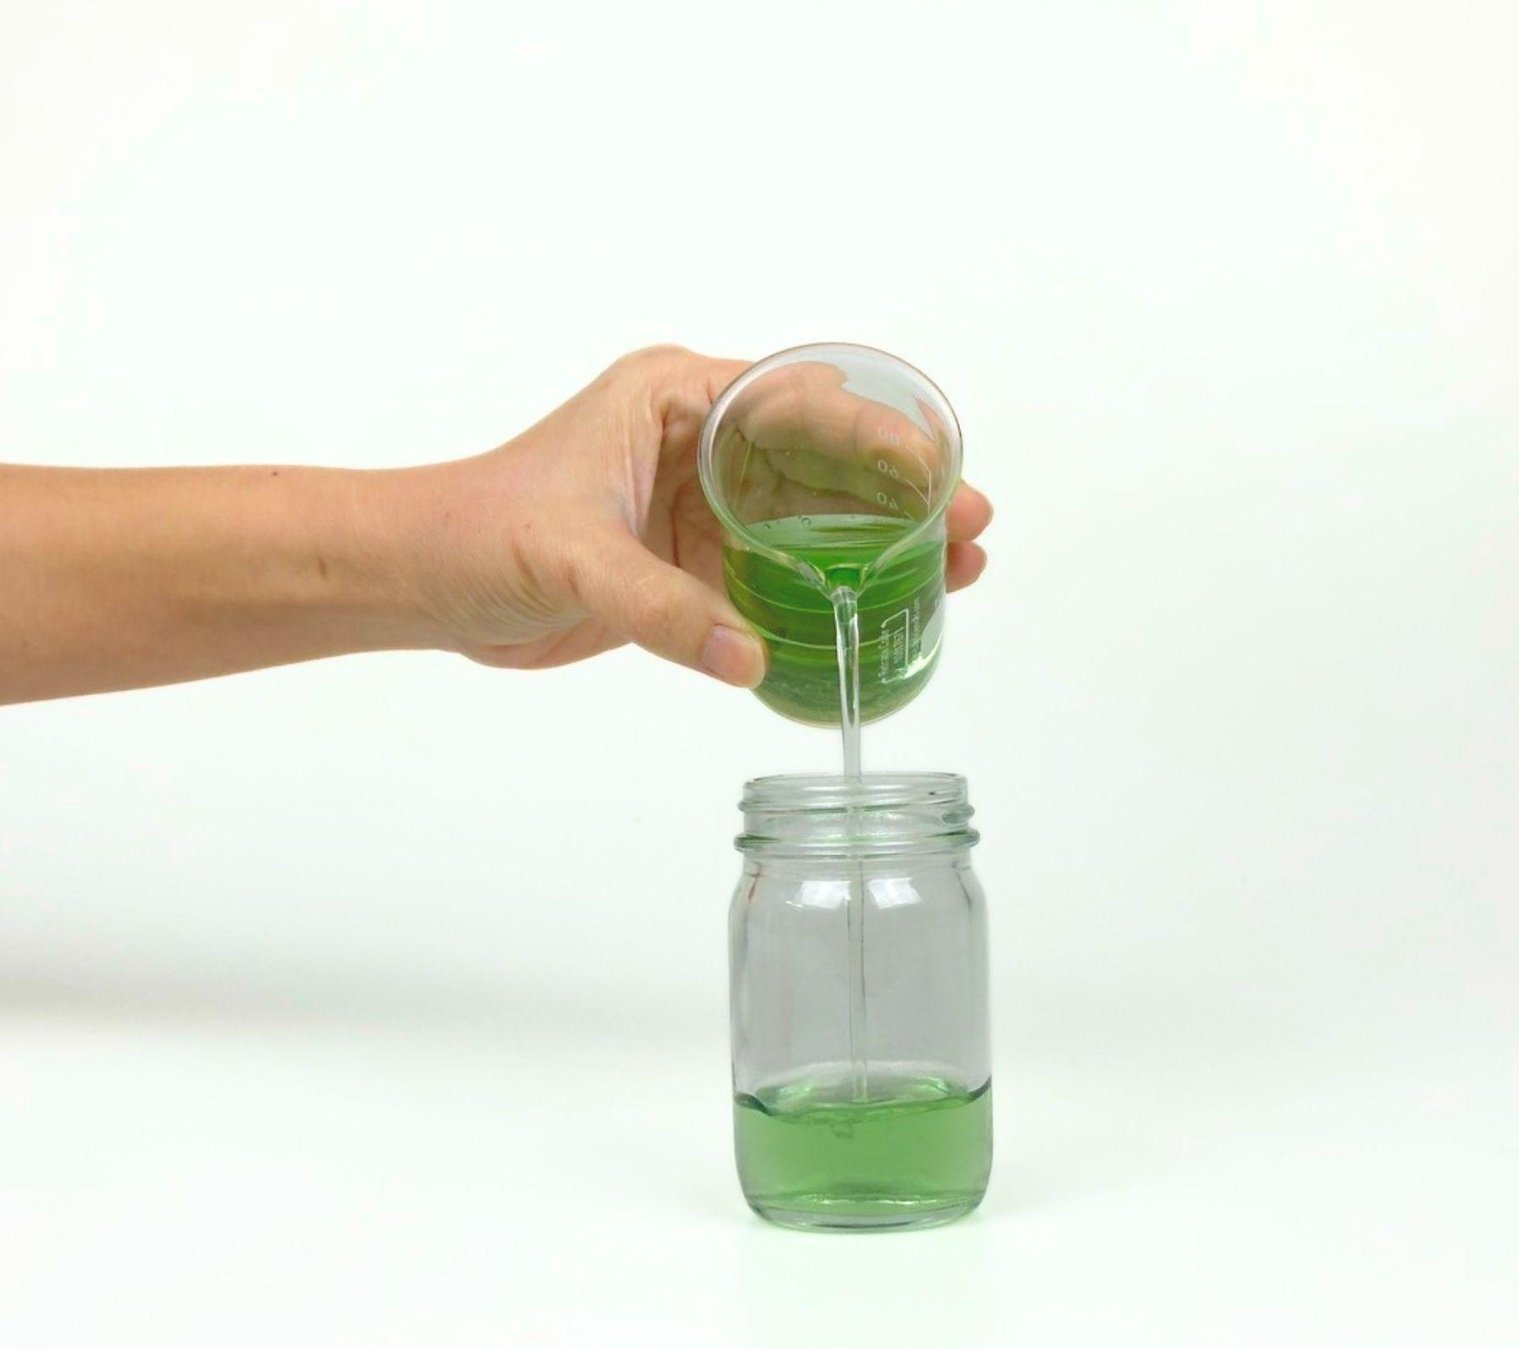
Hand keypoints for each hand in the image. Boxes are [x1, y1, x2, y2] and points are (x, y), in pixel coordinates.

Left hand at [401, 346, 993, 686]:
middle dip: (902, 494)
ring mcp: (699, 504)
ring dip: (879, 545)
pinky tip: (878, 614)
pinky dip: (826, 594)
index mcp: (674, 400)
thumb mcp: (576, 560)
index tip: (936, 473)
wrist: (426, 581)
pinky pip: (777, 573)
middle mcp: (698, 443)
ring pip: (812, 520)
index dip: (878, 437)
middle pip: (825, 462)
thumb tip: (750, 658)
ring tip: (955, 573)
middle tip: (972, 529)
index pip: (799, 404)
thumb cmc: (479, 532)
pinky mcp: (691, 562)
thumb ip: (664, 609)